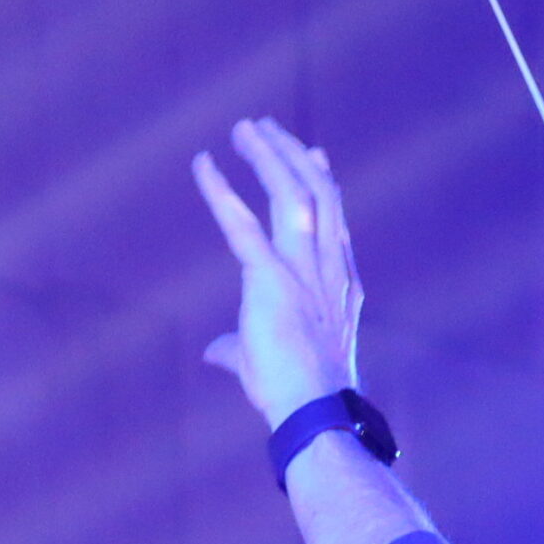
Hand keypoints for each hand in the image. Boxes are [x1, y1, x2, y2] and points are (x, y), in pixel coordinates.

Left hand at [192, 117, 362, 424]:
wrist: (313, 415)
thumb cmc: (295, 396)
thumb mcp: (266, 363)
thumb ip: (239, 348)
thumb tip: (214, 350)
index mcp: (339, 286)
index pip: (335, 221)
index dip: (324, 184)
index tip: (315, 155)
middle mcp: (329, 270)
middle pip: (319, 194)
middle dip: (293, 156)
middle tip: (268, 128)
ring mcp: (304, 272)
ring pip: (294, 195)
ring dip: (269, 157)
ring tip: (246, 129)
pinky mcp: (272, 281)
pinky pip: (244, 226)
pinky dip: (221, 192)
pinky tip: (204, 165)